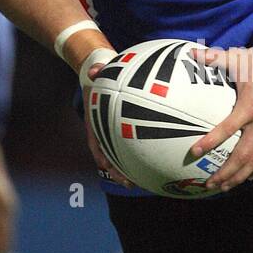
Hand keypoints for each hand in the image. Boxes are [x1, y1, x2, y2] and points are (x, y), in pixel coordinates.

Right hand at [83, 60, 134, 188]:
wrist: (97, 76)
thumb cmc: (99, 76)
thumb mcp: (97, 73)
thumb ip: (96, 71)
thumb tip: (93, 70)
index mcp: (95, 123)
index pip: (95, 144)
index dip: (101, 157)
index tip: (107, 166)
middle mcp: (103, 132)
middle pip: (110, 158)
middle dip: (118, 171)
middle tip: (130, 183)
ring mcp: (113, 134)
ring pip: (121, 156)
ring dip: (131, 169)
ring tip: (146, 181)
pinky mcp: (124, 132)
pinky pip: (134, 144)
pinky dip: (143, 153)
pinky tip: (159, 160)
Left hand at [189, 45, 252, 191]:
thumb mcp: (239, 57)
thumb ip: (214, 57)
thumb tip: (190, 52)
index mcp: (250, 105)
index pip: (228, 128)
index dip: (211, 141)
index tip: (195, 152)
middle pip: (244, 154)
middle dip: (226, 172)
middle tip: (209, 184)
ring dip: (239, 176)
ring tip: (223, 188)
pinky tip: (244, 178)